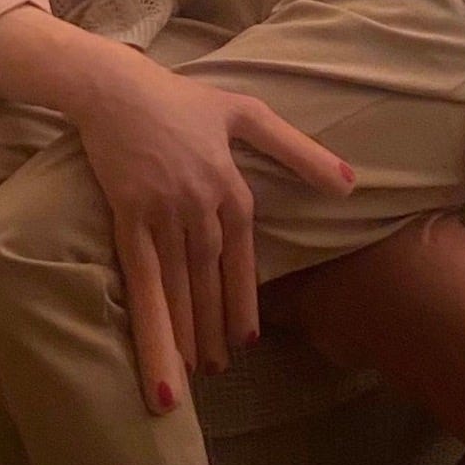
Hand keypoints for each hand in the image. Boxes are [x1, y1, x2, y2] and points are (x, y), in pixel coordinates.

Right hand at [72, 58, 355, 413]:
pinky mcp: (127, 216)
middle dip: (212, 328)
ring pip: (180, 288)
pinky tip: (161, 362)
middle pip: (209, 279)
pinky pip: (142, 280)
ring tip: (191, 377)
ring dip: (187, 337)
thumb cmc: (180, 98)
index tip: (246, 338)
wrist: (114, 87)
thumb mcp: (245, 112)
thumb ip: (296, 149)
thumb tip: (350, 182)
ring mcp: (163, 213)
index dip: (242, 299)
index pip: (241, 255)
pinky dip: (153, 327)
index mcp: (229, 184)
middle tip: (216, 367)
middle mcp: (200, 205)